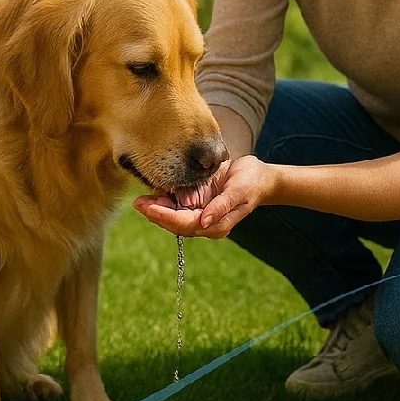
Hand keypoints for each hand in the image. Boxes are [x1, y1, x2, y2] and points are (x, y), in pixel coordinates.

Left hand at [132, 155, 274, 238]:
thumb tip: (204, 222)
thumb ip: (221, 207)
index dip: (165, 217)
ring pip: (174, 215)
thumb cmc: (251, 182)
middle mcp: (206, 222)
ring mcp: (201, 213)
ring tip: (142, 199)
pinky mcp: (199, 202)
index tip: (149, 208)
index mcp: (216, 224)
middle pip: (175, 223)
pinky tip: (155, 191)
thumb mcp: (238, 191)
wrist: (260, 176)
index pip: (185, 224)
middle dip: (156, 214)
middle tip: (138, 203)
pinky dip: (165, 199)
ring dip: (157, 208)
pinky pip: (178, 205)